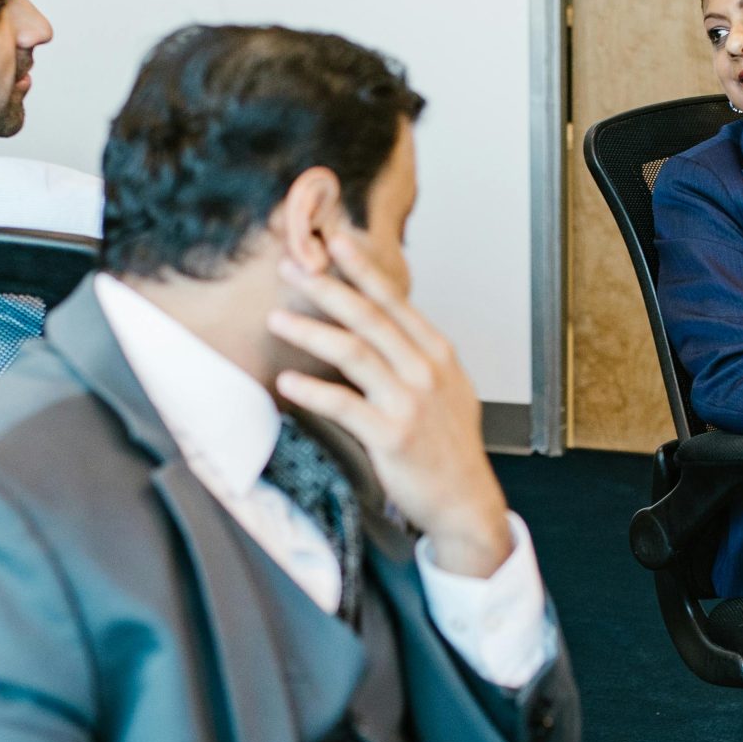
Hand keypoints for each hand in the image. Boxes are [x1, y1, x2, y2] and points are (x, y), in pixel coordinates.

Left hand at [269, 231, 512, 577]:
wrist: (465, 500)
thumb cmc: (449, 446)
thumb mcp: (447, 388)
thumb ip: (416, 355)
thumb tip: (383, 324)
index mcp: (437, 354)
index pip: (395, 301)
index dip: (362, 269)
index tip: (334, 242)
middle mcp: (426, 371)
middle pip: (369, 316)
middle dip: (326, 287)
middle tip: (292, 267)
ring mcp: (410, 403)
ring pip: (353, 352)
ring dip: (310, 331)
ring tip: (276, 319)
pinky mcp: (392, 436)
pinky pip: (344, 405)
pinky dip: (312, 390)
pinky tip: (287, 381)